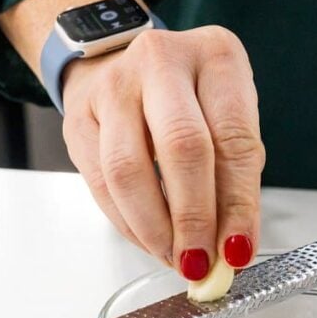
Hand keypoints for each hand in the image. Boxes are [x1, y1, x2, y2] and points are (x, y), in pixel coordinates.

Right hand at [60, 26, 265, 279]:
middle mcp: (162, 61)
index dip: (238, 204)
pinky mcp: (78, 118)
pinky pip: (101, 183)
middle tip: (201, 261)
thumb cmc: (186, 98)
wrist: (119, 64)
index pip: (234, 138)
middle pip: (182, 148)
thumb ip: (234, 180)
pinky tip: (149, 240)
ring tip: (175, 257)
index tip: (238, 250)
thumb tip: (230, 247)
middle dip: (193, 219)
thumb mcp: (226, 120)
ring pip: (129, 171)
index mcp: (216, 56)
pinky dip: (128, 224)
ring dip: (155, 229)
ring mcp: (113, 86)